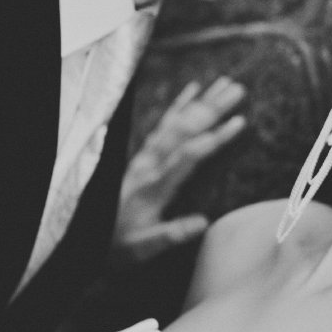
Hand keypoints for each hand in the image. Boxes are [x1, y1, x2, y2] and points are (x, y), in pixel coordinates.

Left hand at [111, 77, 245, 264]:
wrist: (92, 239)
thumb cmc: (122, 245)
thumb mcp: (145, 247)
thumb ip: (171, 234)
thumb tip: (203, 222)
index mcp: (154, 185)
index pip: (189, 155)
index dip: (215, 138)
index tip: (240, 122)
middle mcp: (150, 165)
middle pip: (185, 130)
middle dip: (213, 108)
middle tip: (239, 90)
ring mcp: (145, 157)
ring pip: (176, 122)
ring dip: (201, 101)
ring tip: (225, 84)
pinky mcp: (143, 156)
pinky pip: (162, 124)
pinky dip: (177, 104)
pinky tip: (193, 89)